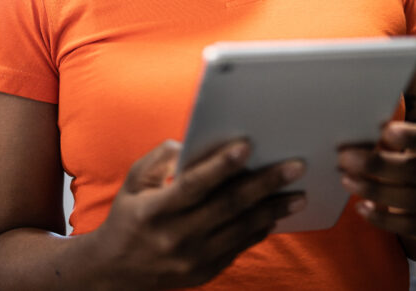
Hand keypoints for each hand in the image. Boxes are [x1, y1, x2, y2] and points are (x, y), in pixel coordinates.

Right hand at [92, 139, 306, 289]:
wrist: (115, 271)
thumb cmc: (129, 216)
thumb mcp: (134, 181)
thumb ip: (161, 158)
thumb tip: (192, 144)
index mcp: (156, 210)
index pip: (194, 185)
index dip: (221, 165)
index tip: (247, 145)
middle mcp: (176, 236)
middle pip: (228, 206)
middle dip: (265, 183)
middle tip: (295, 166)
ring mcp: (193, 258)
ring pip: (242, 229)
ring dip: (274, 210)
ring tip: (299, 194)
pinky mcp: (205, 272)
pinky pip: (239, 247)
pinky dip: (260, 229)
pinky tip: (276, 214)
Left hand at [337, 122, 415, 258]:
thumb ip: (396, 138)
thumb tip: (360, 131)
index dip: (410, 137)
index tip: (384, 132)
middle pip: (414, 171)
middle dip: (377, 165)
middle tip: (346, 158)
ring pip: (410, 200)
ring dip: (375, 190)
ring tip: (348, 181)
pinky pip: (409, 225)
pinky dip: (382, 218)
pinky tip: (362, 207)